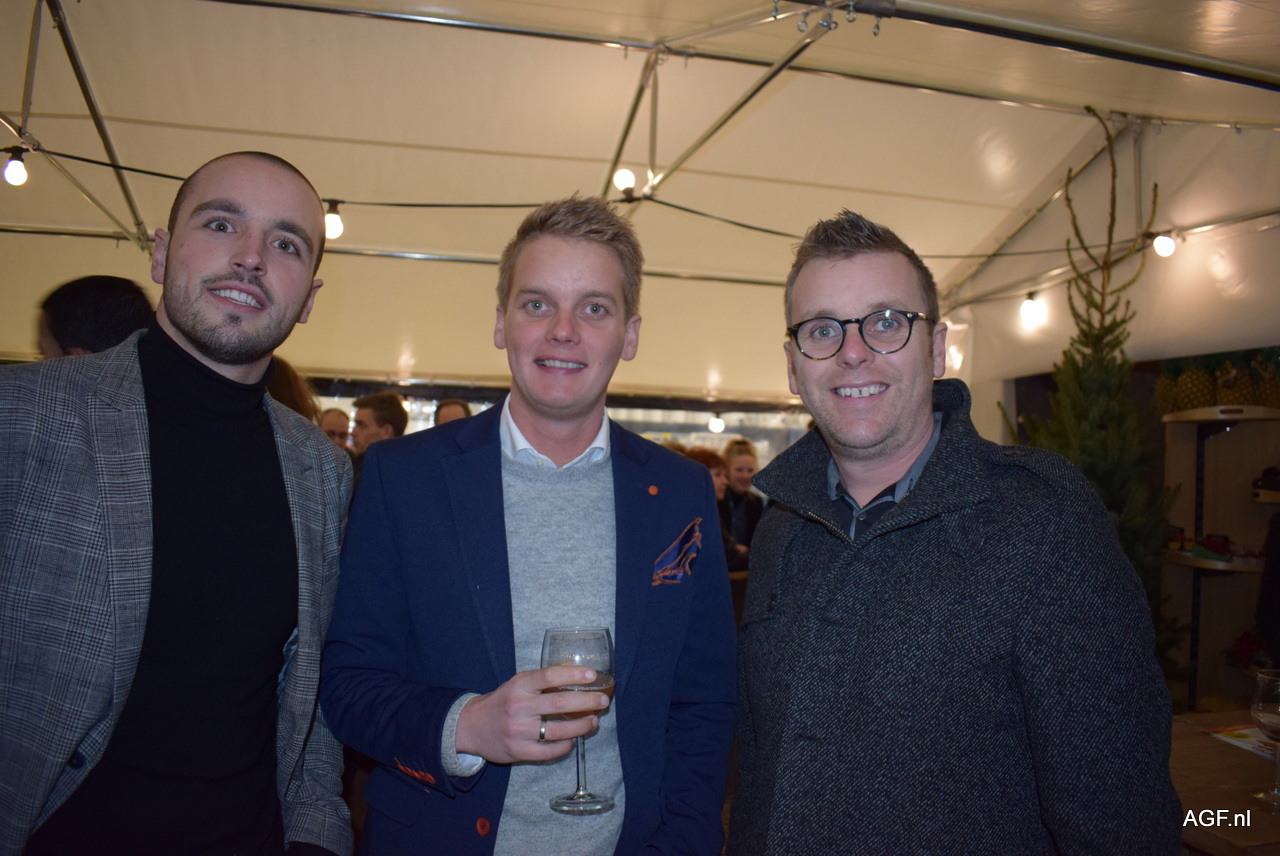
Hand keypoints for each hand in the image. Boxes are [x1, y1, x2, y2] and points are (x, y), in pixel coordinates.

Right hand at [455, 666, 609, 763]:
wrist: (471, 726)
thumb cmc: (502, 702)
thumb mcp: (517, 684)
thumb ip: (542, 681)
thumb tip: (577, 675)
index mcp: (519, 685)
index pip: (549, 676)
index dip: (573, 675)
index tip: (593, 675)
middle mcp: (518, 706)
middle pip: (559, 703)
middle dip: (586, 702)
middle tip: (603, 700)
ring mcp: (518, 730)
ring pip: (558, 730)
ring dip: (581, 726)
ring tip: (594, 721)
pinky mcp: (518, 751)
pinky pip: (549, 751)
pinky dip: (565, 746)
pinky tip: (572, 740)